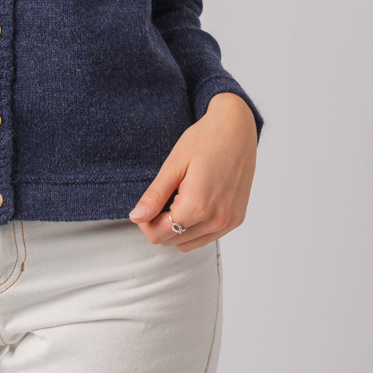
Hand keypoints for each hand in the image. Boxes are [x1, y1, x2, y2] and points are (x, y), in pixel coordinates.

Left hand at [128, 92, 257, 251]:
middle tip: (161, 197)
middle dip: (159, 224)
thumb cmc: (204, 140)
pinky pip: (207, 237)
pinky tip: (193, 203)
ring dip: (176, 229)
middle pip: (173, 241)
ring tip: (177, 198)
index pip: (159, 235)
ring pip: (189, 243)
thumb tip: (136, 217)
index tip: (146, 203)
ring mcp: (228, 222)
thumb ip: (155, 195)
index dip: (145, 222)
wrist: (236, 129)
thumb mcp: (174, 165)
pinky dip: (194, 228)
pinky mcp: (236, 219)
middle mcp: (216, 220)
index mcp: (197, 206)